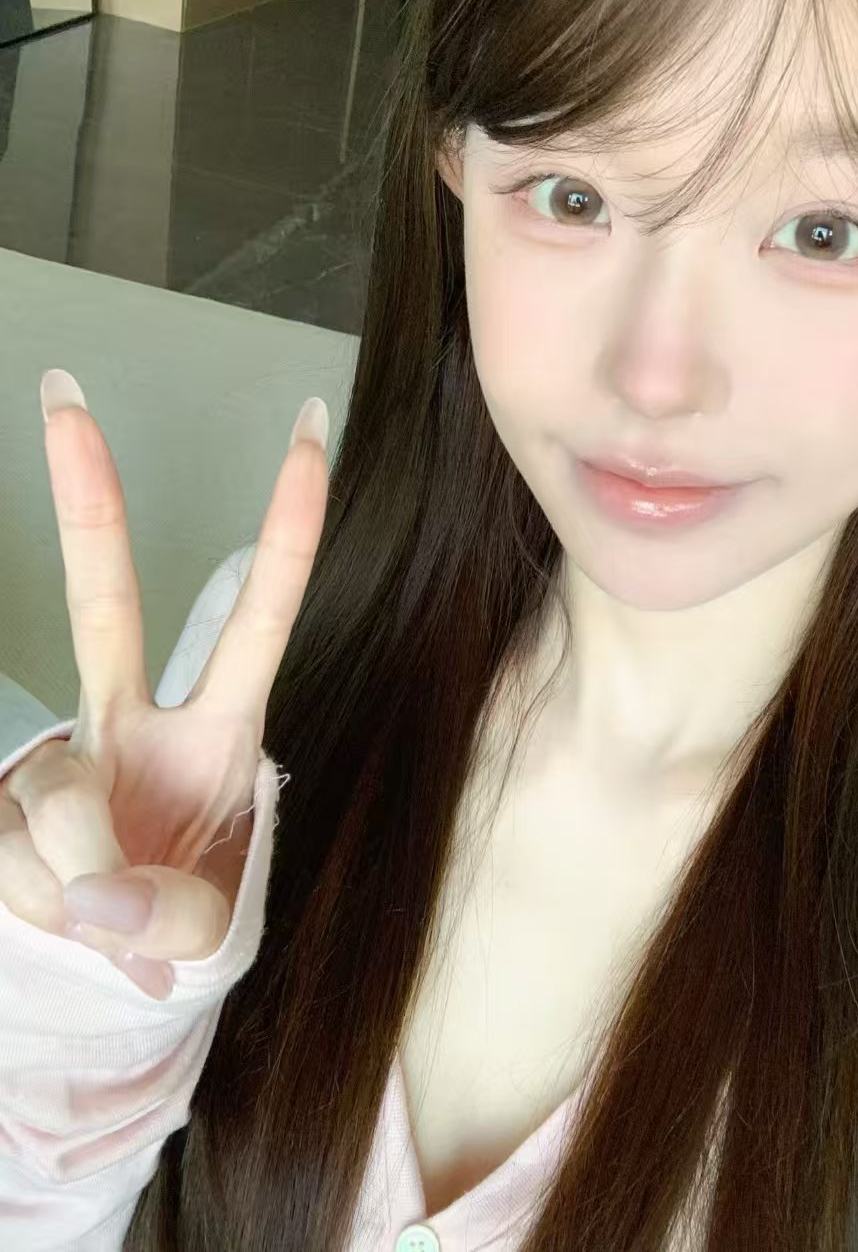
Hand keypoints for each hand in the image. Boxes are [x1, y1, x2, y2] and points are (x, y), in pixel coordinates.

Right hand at [0, 371, 328, 998]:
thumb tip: (90, 895)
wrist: (108, 983)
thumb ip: (171, 915)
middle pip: (106, 600)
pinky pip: (10, 858)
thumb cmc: (182, 923)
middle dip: (88, 502)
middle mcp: (132, 724)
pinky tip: (56, 918)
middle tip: (65, 392)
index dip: (289, 526)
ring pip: (56, 795)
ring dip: (78, 878)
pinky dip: (37, 907)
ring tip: (100, 922)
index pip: (258, 612)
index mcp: (220, 730)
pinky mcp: (1, 813)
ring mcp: (62, 762)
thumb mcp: (211, 930)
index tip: (310, 427)